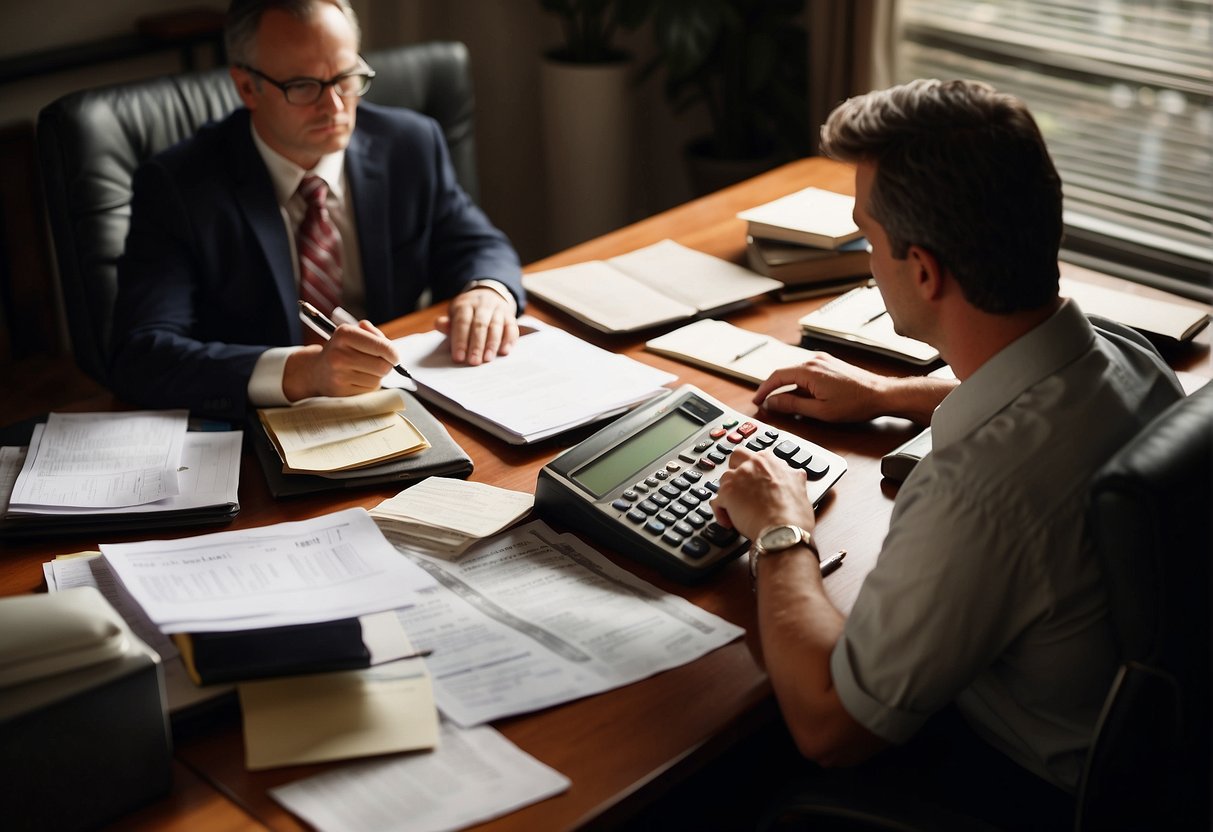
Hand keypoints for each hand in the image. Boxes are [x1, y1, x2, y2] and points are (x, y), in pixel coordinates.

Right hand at [282, 320, 399, 400]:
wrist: (317, 371)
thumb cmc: (343, 350)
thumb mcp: (354, 333)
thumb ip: (374, 335)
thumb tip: (391, 351)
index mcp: (344, 334)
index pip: (381, 347)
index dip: (393, 353)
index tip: (394, 356)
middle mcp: (339, 354)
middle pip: (383, 366)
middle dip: (386, 365)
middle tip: (379, 362)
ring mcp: (339, 375)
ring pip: (377, 380)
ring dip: (377, 376)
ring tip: (364, 370)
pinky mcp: (341, 392)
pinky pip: (369, 390)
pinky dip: (368, 385)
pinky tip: (357, 379)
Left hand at [436, 288, 518, 364]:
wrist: (489, 296)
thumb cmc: (468, 312)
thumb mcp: (455, 313)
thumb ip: (448, 323)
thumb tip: (440, 325)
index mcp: (466, 305)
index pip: (462, 322)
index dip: (460, 340)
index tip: (458, 357)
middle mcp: (483, 305)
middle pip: (480, 325)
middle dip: (476, 345)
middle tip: (473, 362)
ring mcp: (498, 310)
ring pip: (496, 326)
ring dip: (492, 344)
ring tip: (488, 359)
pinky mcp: (510, 316)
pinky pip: (512, 327)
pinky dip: (509, 340)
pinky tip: (504, 352)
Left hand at [712, 448, 815, 540]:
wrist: (784, 530)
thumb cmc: (794, 514)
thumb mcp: (800, 487)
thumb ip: (792, 477)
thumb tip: (794, 475)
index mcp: (769, 461)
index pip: (756, 456)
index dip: (754, 469)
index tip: (755, 478)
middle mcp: (752, 464)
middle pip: (735, 458)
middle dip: (735, 470)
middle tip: (741, 486)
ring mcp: (738, 477)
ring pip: (724, 479)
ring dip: (728, 492)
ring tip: (737, 509)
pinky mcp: (727, 493)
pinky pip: (716, 501)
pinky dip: (721, 512)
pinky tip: (729, 522)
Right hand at [753, 352, 953, 425]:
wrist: (881, 394)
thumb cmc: (855, 403)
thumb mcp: (819, 410)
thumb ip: (792, 405)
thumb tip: (773, 402)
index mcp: (808, 370)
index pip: (776, 377)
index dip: (763, 390)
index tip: (757, 401)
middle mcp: (814, 361)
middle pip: (784, 373)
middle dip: (774, 389)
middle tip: (767, 404)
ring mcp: (823, 360)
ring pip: (795, 373)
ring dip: (788, 387)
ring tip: (785, 404)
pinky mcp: (829, 364)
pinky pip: (807, 372)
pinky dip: (799, 384)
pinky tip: (802, 396)